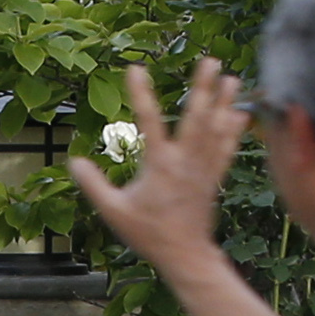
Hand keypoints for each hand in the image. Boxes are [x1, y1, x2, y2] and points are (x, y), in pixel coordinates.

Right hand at [70, 58, 246, 269]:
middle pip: (196, 118)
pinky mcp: (213, 178)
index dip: (141, 93)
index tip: (135, 68)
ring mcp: (203, 169)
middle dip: (203, 88)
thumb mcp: (112, 211)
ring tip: (232, 78)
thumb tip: (73, 161)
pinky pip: (226, 150)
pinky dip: (234, 132)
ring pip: (216, 129)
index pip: (148, 121)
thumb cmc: (147, 234)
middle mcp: (185, 162)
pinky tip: (241, 114)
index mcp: (159, 165)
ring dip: (224, 102)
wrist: (184, 255)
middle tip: (210, 60)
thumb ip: (93, 184)